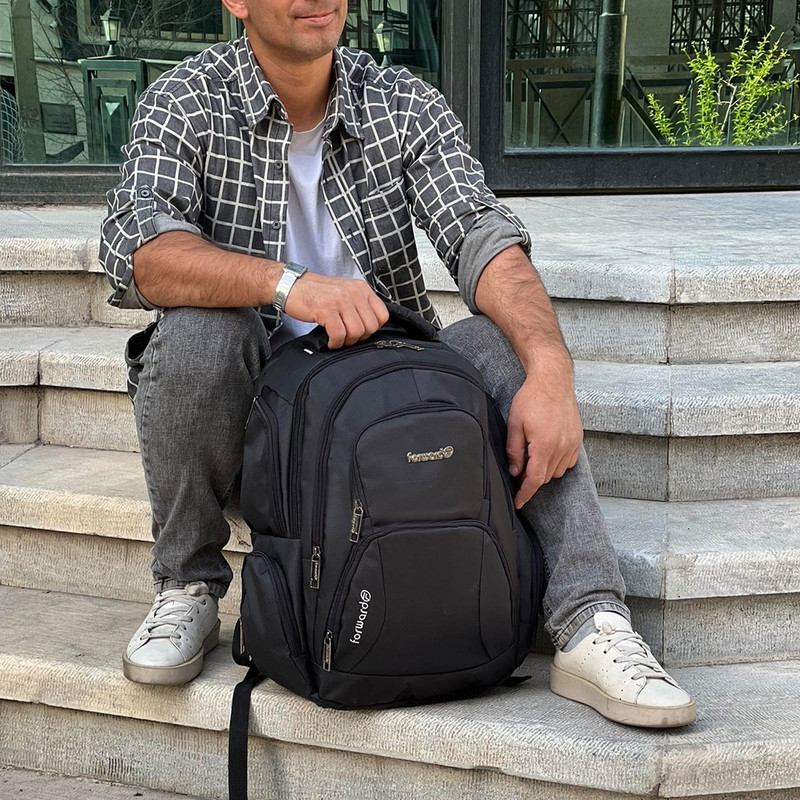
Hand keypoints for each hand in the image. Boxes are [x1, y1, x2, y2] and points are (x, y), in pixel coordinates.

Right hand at [283, 274, 389, 347]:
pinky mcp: (326, 309)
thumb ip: (359, 305)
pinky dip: (335, 343)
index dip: (372, 329)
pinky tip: (329, 341)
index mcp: (361, 288)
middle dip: (359, 338)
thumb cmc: (316, 293)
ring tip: (337, 339)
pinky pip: (339, 334)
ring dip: (346, 342)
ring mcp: (340, 299)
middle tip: (346, 338)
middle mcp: (354, 292)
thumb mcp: (344, 293)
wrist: (290, 285)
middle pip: (371, 327)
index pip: (383, 315)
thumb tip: (370, 328)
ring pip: (357, 332)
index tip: (360, 332)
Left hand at [506, 366, 582, 508]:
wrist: (553, 380)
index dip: (525, 494)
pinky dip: (557, 463)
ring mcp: (573, 443)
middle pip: (546, 477)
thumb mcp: (515, 424)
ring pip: (558, 471)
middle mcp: (562, 447)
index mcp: (545, 445)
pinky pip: (569, 462)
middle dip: (531, 478)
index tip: (518, 503)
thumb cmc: (531, 398)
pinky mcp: (578, 438)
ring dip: (545, 470)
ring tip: (532, 457)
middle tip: (518, 470)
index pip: (535, 480)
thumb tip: (515, 472)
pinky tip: (547, 452)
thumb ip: (514, 451)